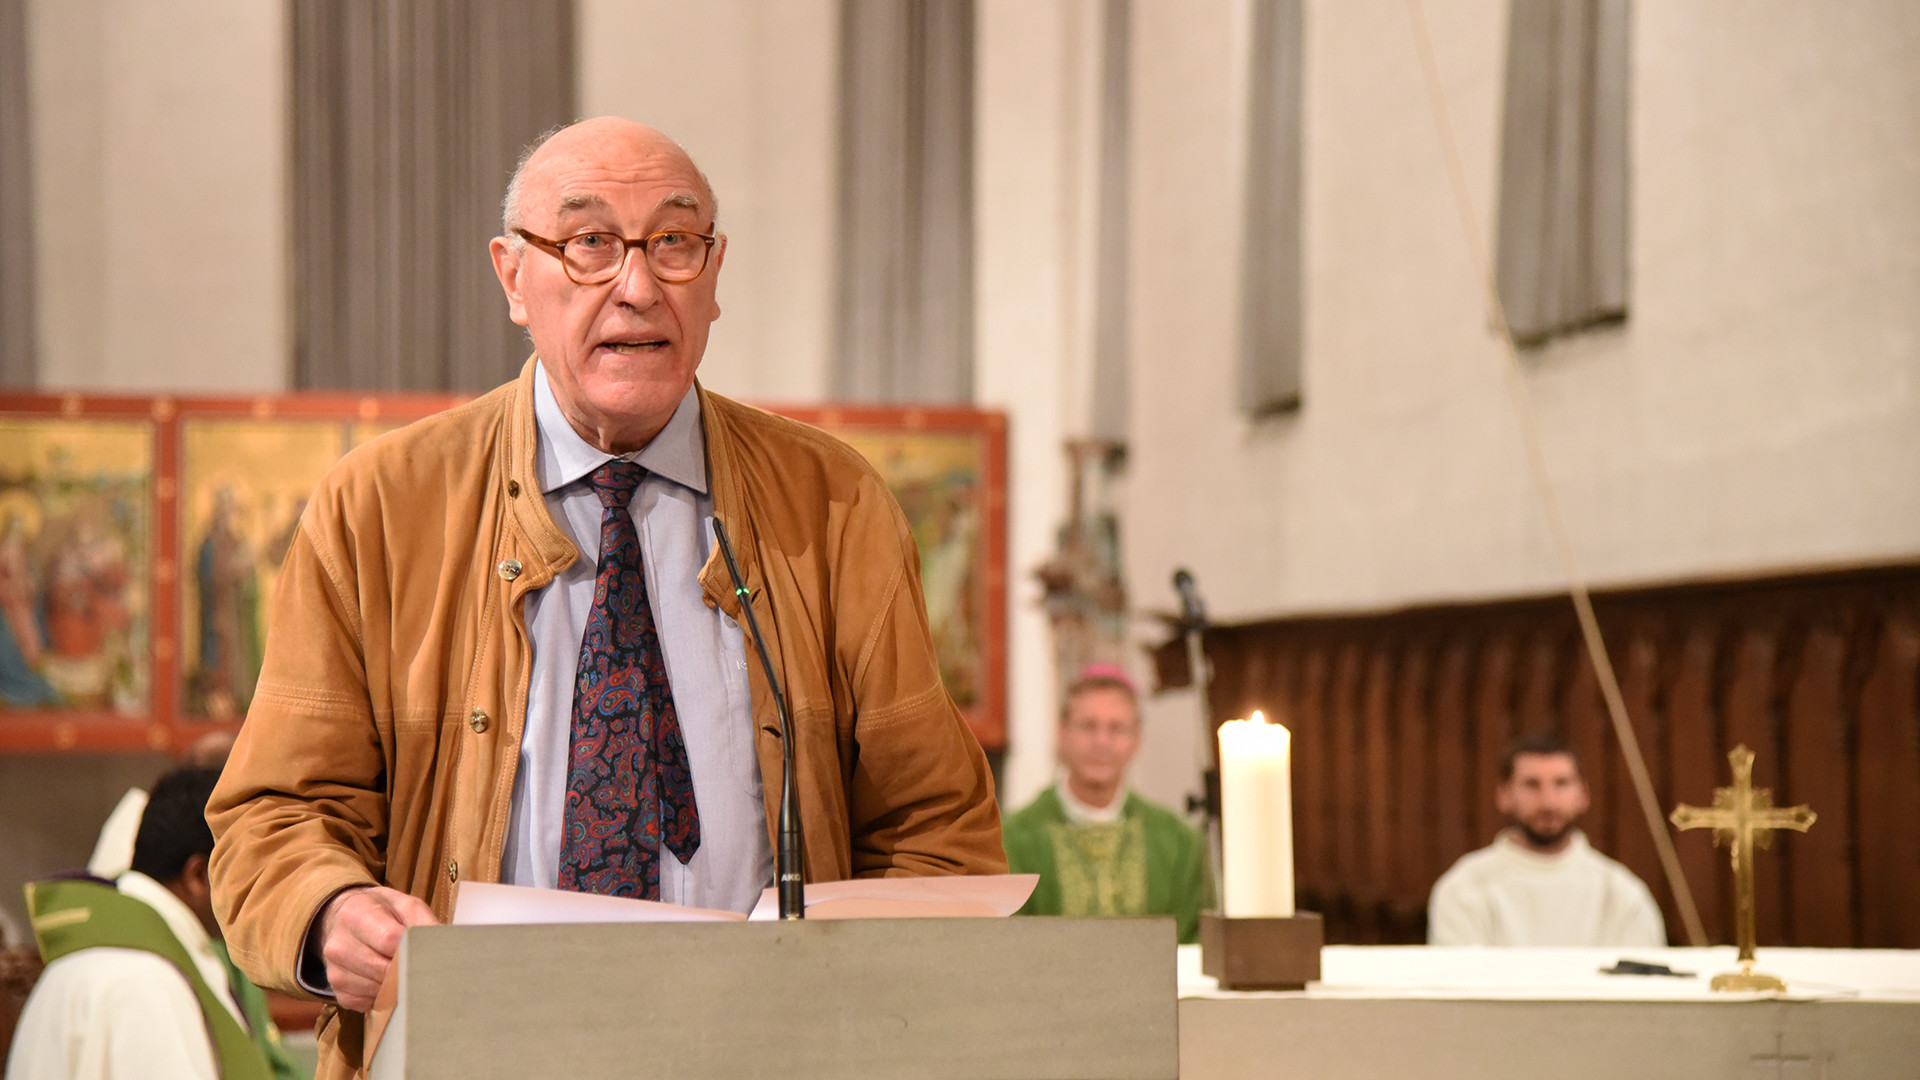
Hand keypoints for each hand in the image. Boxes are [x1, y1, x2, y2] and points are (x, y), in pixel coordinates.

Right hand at [318, 885, 437, 1011]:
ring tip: (403, 971)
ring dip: (395, 986)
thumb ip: (424, 922)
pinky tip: (386, 981)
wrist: (347, 920)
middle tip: (422, 967)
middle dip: (406, 970)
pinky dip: (383, 997)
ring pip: (376, 990)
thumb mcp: (406, 906)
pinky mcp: (338, 991)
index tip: (425, 952)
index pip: (389, 939)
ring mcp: (335, 971)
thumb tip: (441, 949)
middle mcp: (338, 944)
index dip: (411, 949)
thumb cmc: (382, 912)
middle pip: (382, 969)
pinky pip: (367, 1003)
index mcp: (355, 914)